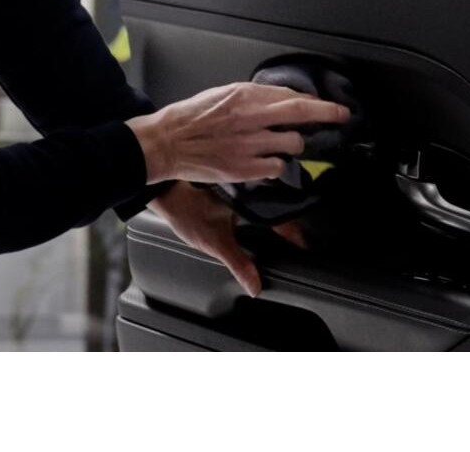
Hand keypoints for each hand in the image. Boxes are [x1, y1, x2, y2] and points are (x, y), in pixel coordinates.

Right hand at [127, 82, 350, 184]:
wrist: (168, 142)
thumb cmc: (192, 117)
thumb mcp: (223, 94)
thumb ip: (253, 97)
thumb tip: (281, 100)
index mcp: (244, 96)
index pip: (291, 96)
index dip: (315, 102)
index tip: (329, 105)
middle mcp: (250, 117)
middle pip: (300, 113)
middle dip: (327, 114)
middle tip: (341, 117)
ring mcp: (249, 144)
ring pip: (292, 143)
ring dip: (294, 144)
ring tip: (282, 144)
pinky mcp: (244, 168)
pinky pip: (276, 167)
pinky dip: (276, 164)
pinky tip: (265, 161)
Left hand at [146, 183, 306, 297]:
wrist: (164, 191)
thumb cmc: (187, 211)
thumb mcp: (215, 242)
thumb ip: (239, 264)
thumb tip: (255, 286)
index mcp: (251, 201)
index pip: (282, 217)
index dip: (295, 232)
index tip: (305, 244)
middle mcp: (248, 189)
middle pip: (277, 206)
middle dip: (288, 222)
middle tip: (297, 240)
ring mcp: (239, 185)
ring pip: (265, 198)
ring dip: (274, 211)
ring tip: (282, 231)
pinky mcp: (228, 184)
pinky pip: (251, 194)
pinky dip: (257, 205)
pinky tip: (254, 219)